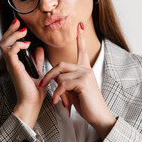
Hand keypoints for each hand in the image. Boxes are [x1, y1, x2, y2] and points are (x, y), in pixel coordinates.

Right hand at [0, 18, 45, 127]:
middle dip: (10, 30)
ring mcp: (11, 65)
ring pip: (4, 44)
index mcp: (15, 62)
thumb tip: (39, 49)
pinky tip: (27, 44)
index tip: (19, 24)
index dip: (12, 32)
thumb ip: (37, 60)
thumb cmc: (34, 90)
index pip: (9, 43)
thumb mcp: (38, 70)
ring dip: (13, 35)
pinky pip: (10, 51)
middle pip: (3, 41)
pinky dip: (18, 44)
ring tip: (23, 32)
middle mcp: (11, 62)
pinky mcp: (14, 67)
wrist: (33, 103)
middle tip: (18, 22)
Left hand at [39, 22, 116, 138]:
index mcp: (85, 69)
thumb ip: (66, 80)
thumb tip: (55, 77)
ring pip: (60, 76)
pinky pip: (62, 84)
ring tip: (58, 99)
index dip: (80, 37)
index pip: (82, 50)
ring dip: (55, 89)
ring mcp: (85, 74)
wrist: (98, 116)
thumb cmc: (87, 104)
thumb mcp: (74, 89)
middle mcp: (86, 69)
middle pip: (60, 65)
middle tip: (42, 84)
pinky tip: (58, 102)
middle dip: (48, 75)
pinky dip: (57, 94)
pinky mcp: (83, 82)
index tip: (80, 25)